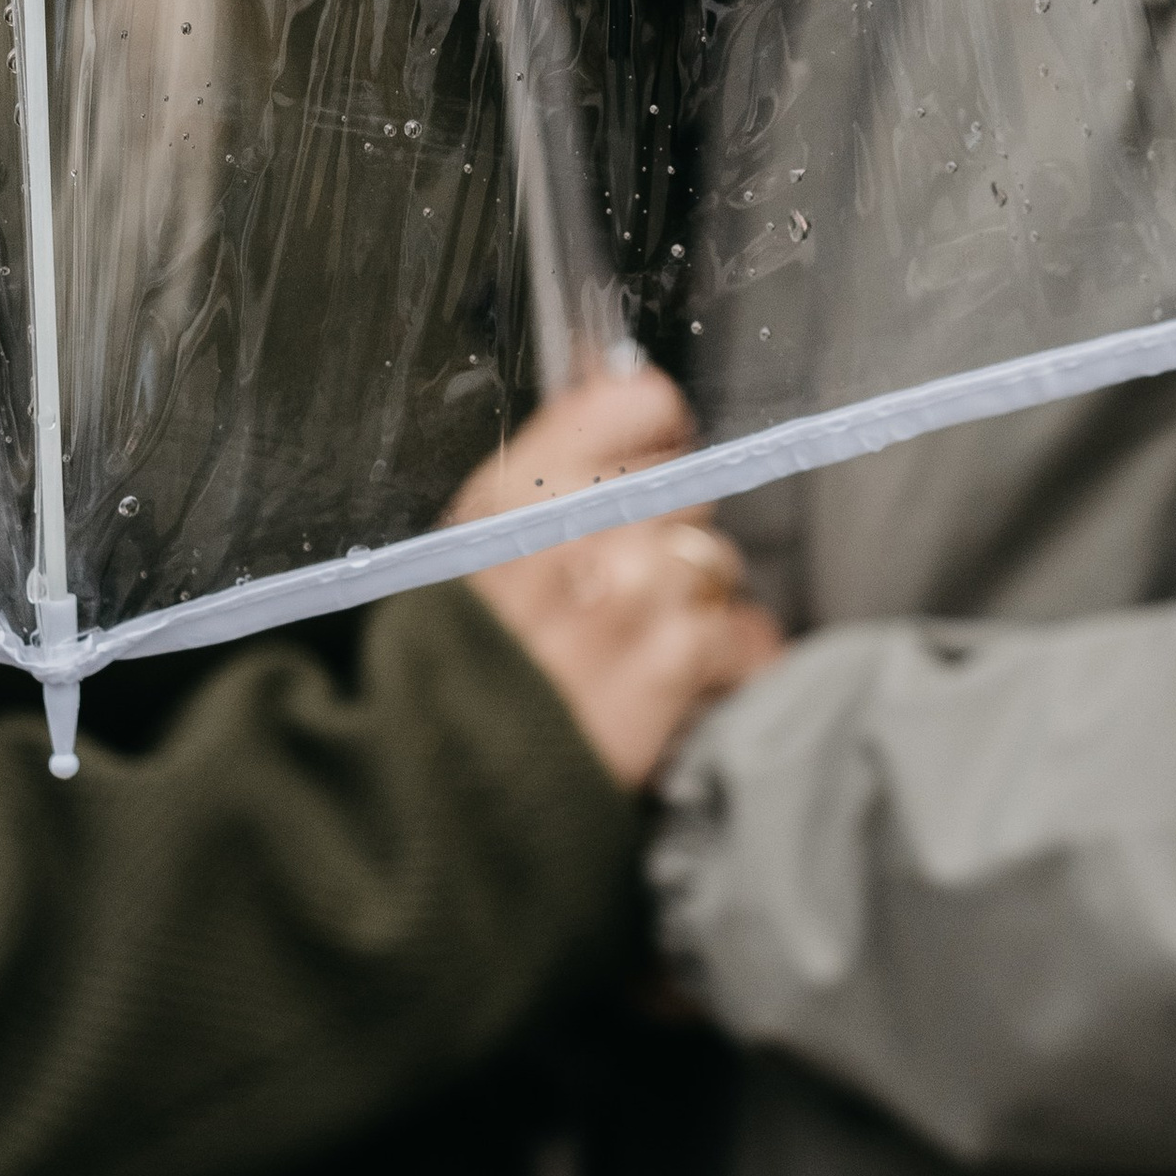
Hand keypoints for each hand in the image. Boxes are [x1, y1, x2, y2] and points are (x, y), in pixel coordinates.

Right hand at [446, 366, 783, 788]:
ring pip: (717, 564)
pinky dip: (722, 669)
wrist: (435, 795)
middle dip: (670, 539)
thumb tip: (608, 379)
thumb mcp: (465, 554)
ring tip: (640, 658)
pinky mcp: (677, 657)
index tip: (653, 466)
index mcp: (517, 486)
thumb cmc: (442, 680)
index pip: (636, 402)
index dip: (654, 438)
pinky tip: (677, 694)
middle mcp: (581, 519)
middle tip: (627, 599)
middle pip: (688, 489)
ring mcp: (636, 585)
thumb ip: (542, 479)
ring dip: (695, 609)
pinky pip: (741, 637)